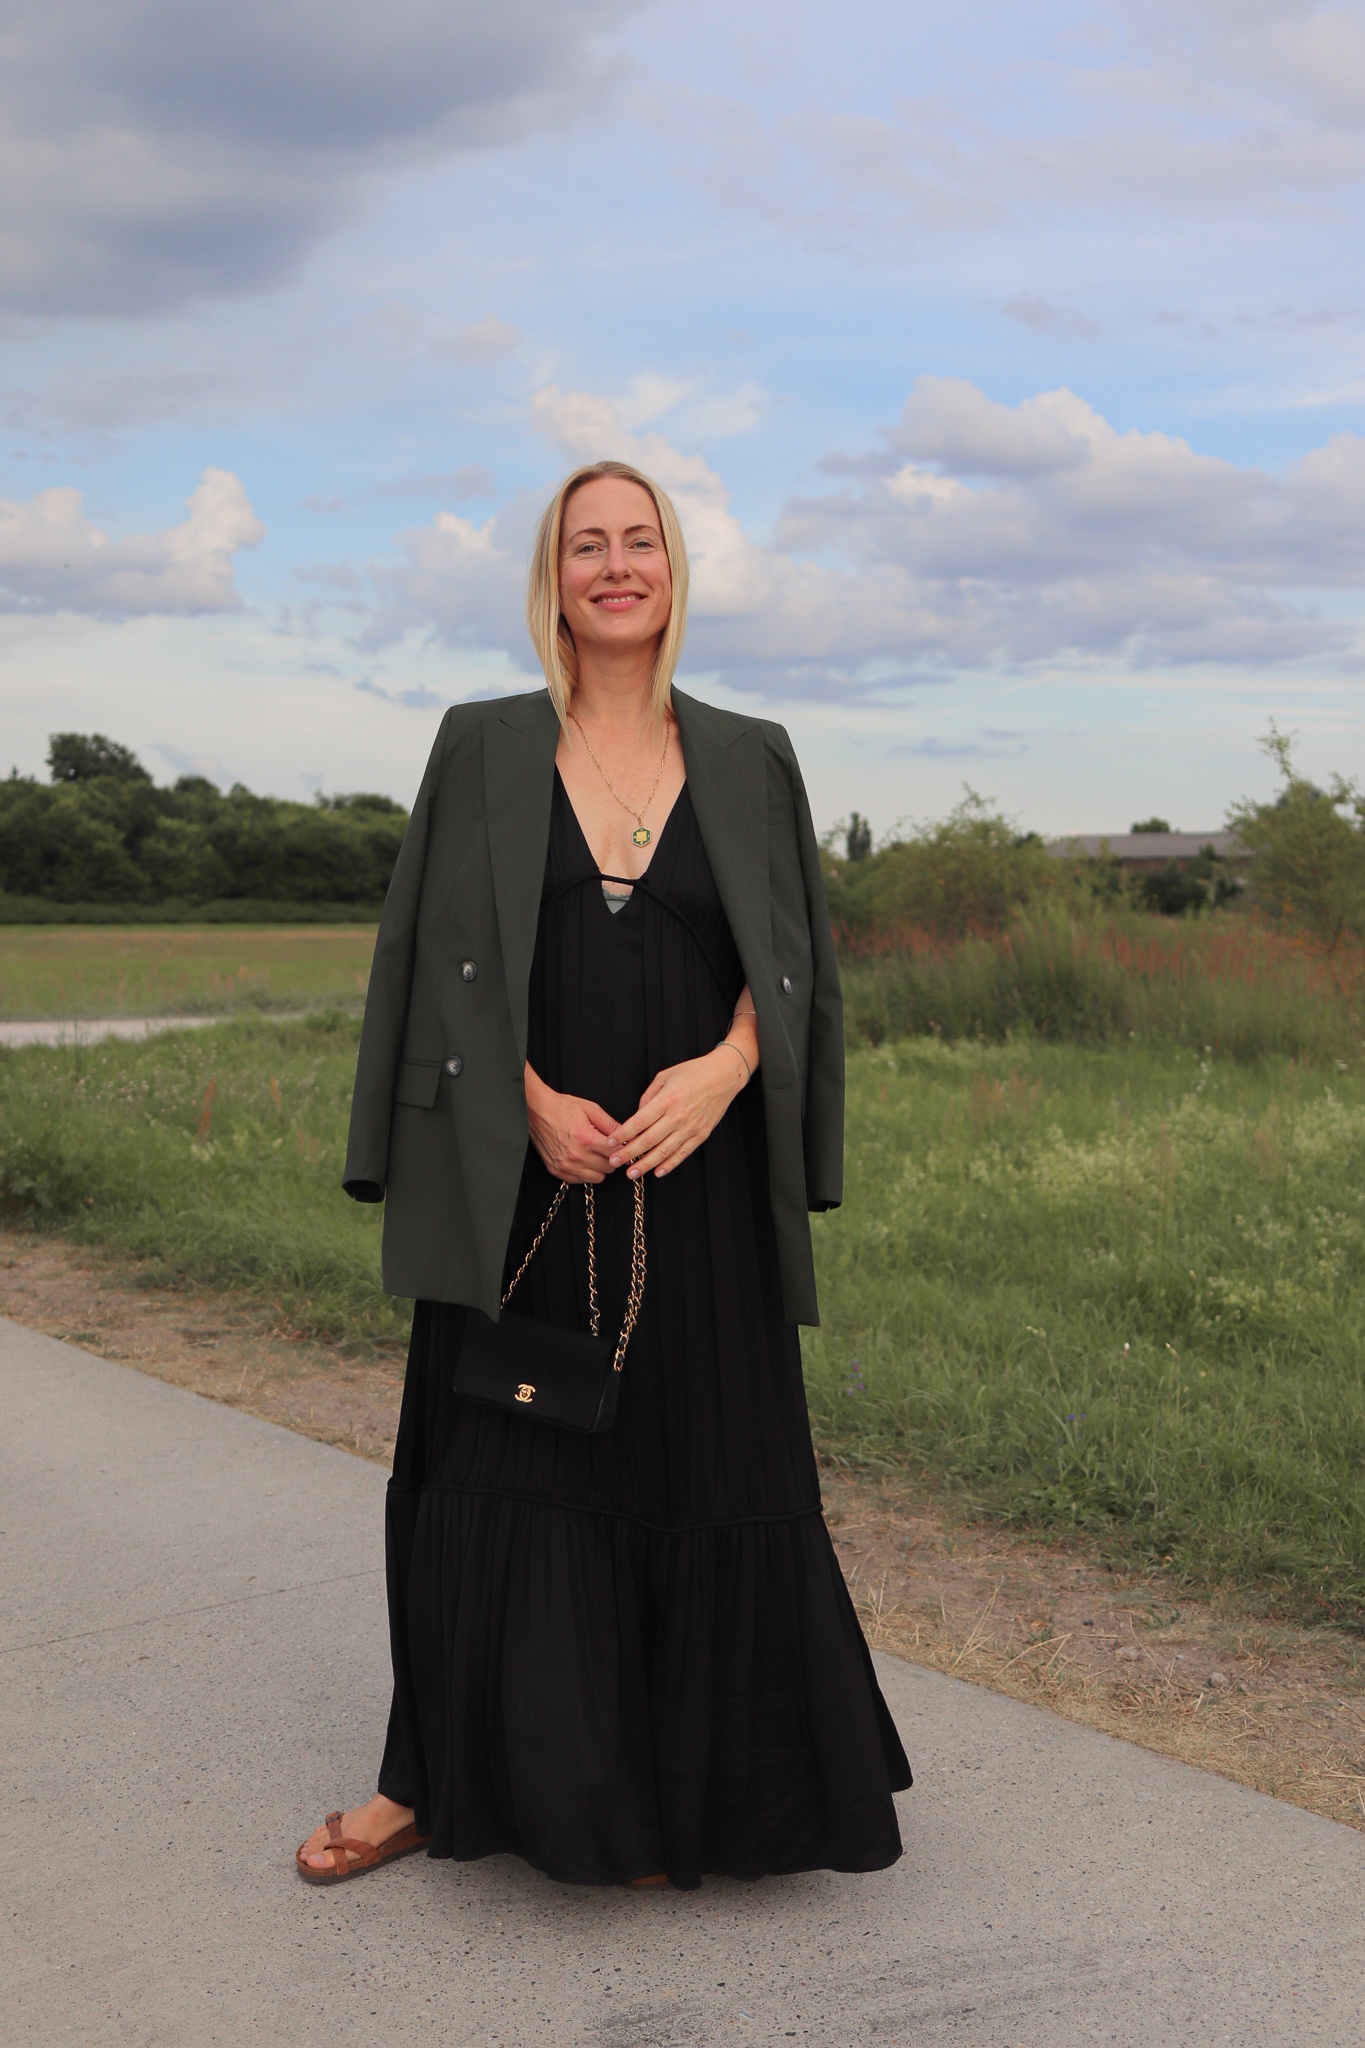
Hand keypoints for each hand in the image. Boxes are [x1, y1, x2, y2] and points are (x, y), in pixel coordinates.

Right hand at [525, 1064, 616, 1183]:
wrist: (536, 1111)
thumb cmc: (563, 1108)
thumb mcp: (591, 1109)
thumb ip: (610, 1124)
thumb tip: (628, 1135)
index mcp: (586, 1139)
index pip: (616, 1153)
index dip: (623, 1148)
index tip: (623, 1145)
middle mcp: (576, 1156)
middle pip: (609, 1168)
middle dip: (612, 1158)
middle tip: (607, 1148)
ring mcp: (566, 1166)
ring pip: (597, 1178)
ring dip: (600, 1168)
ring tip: (595, 1154)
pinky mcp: (557, 1171)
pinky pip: (581, 1180)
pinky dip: (586, 1173)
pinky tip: (583, 1159)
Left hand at [607, 1047, 748, 1180]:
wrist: (724, 1076)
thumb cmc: (693, 1072)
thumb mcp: (665, 1076)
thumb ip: (648, 1096)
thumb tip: (637, 1115)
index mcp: (667, 1099)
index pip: (639, 1121)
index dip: (623, 1134)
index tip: (611, 1141)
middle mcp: (678, 1116)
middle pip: (648, 1140)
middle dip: (629, 1153)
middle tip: (614, 1161)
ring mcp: (691, 1127)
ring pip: (664, 1151)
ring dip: (646, 1164)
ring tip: (631, 1173)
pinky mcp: (701, 1135)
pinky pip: (683, 1153)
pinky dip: (670, 1164)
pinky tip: (657, 1172)